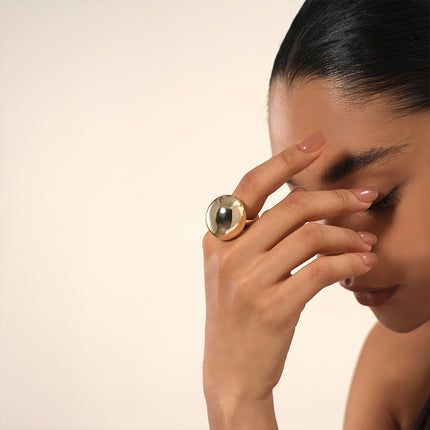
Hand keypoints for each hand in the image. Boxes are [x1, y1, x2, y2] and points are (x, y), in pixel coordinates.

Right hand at [202, 131, 378, 421]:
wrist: (230, 373)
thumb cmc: (236, 317)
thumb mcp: (231, 270)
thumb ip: (253, 236)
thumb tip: (301, 203)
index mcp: (217, 239)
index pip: (251, 185)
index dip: (285, 159)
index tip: (316, 142)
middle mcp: (229, 255)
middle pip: (292, 207)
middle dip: (335, 197)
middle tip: (364, 197)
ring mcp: (249, 281)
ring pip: (310, 236)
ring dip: (347, 234)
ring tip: (367, 241)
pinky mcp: (274, 308)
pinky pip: (321, 271)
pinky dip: (349, 263)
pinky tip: (364, 264)